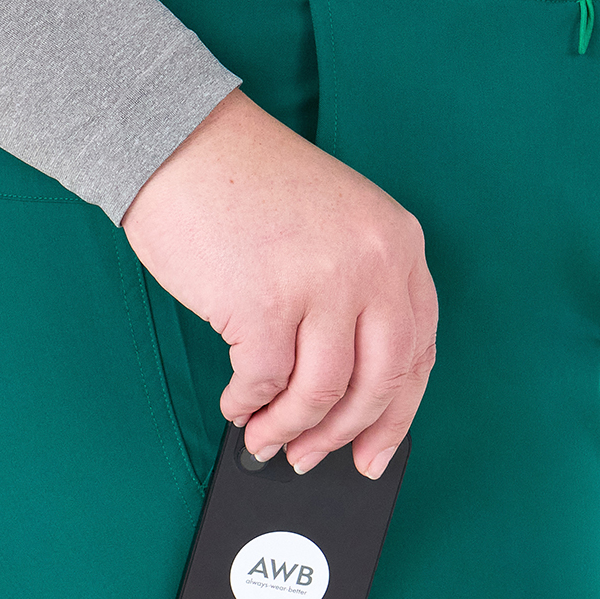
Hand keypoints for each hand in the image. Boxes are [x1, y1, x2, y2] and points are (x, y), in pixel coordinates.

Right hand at [120, 89, 437, 476]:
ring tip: (266, 438)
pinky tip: (237, 404)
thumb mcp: (336, 227)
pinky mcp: (266, 304)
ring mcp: (322, 284)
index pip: (418, 351)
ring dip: (289, 429)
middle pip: (379, 382)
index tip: (375, 450)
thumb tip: (348, 394)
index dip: (397, 413)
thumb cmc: (249, 188)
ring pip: (322, 394)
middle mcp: (372, 263)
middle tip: (314, 457)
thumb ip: (359, 296)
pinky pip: (265, 384)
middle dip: (344, 434)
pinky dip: (249, 405)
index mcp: (398, 244)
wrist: (181, 141)